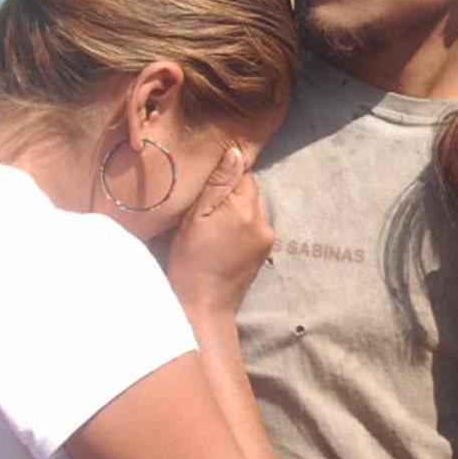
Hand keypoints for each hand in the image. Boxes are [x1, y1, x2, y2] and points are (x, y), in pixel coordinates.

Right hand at [165, 148, 271, 317]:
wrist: (203, 307)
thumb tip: (235, 152)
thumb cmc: (191, 262)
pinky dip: (237, 228)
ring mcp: (266, 239)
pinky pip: (252, 227)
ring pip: (250, 209)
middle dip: (228, 194)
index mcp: (247, 209)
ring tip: (210, 228)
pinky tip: (219, 241)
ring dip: (233, 211)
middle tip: (202, 209)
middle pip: (249, 191)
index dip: (222, 176)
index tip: (204, 188)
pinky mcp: (263, 253)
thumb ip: (218, 184)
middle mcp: (264, 222)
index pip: (243, 173)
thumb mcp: (196, 218)